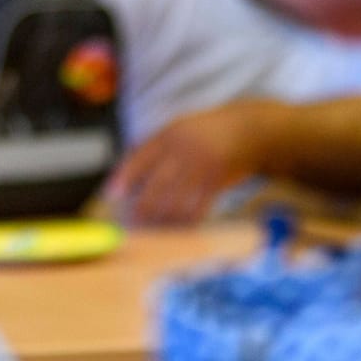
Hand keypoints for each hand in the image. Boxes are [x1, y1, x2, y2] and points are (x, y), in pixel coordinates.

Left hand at [105, 100, 277, 225]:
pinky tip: (179, 229)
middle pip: (156, 186)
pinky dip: (187, 222)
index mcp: (168, 134)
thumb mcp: (179, 129)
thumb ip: (156, 148)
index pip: (139, 158)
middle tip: (133, 222)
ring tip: (154, 231)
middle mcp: (183, 150)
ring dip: (163, 220)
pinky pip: (198, 208)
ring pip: (176, 201)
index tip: (111, 195)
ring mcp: (201, 166)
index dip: (123, 178)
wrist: (248, 130)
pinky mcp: (217, 181)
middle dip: (142, 207)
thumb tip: (128, 173)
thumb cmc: (207, 132)